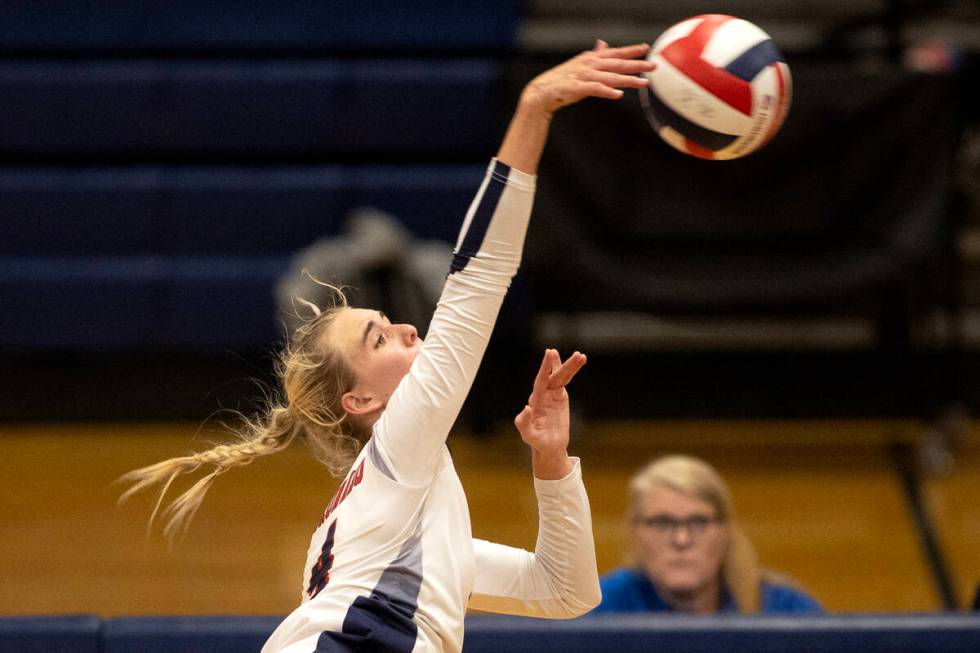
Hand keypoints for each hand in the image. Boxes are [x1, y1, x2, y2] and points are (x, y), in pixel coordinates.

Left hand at [515, 349, 586, 478]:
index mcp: (535, 401)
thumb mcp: (528, 435)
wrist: (549, 446)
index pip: (541, 381)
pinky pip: (565, 381)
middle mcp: (542, 394)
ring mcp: (551, 394)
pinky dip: (571, 371)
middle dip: (560, 364)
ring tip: (580, 355)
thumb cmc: (537, 441)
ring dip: (570, 366)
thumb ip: (524, 423)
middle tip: (568, 352)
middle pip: (553, 376)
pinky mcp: (560, 396)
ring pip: (561, 376)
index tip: (550, 354)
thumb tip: (526, 407)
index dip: (545, 368)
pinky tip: (577, 362)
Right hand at [520, 41, 654, 118]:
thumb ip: (594, 55)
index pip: (615, 53)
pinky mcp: (577, 88)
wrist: (542, 91)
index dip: (631, 50)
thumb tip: (603, 43)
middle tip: (653, 66)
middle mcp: (589, 65)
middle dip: (637, 64)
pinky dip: (607, 91)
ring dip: (628, 80)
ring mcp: (584, 76)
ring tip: (643, 83)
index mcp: (591, 59)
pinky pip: (595, 89)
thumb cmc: (562, 79)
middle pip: (618, 64)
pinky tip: (618, 94)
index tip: (646, 48)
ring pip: (610, 77)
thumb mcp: (580, 64)